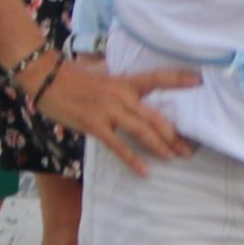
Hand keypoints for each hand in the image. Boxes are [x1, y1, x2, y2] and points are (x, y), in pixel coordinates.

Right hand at [38, 58, 199, 173]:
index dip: (178, 79)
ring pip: (142, 130)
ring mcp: (108, 109)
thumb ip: (119, 82)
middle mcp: (121, 95)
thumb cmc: (72, 76)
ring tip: (174, 158)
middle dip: (174, 134)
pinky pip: (118, 145)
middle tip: (190, 149)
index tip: (199, 81)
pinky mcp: (94, 124)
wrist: (45, 77)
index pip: (157, 78)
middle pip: (155, 116)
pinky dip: (133, 159)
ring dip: (160, 146)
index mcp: (124, 81)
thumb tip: (132, 87)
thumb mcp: (101, 74)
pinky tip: (144, 170)